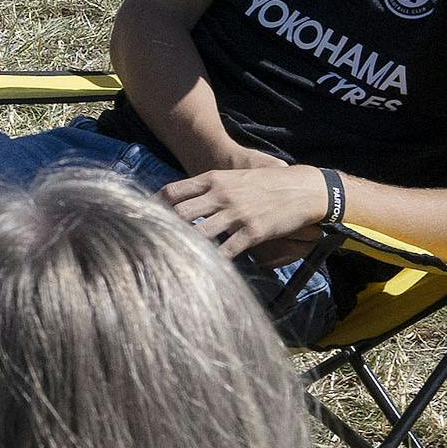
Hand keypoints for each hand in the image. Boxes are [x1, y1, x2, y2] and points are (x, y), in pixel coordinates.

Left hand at [160, 162, 334, 260]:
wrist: (302, 188)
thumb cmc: (266, 183)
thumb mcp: (233, 177)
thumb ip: (208, 187)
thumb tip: (181, 200)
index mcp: (213, 180)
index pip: (172, 191)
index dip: (153, 207)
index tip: (143, 220)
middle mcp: (221, 195)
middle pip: (179, 214)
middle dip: (163, 230)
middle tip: (152, 245)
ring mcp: (236, 214)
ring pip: (198, 234)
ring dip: (185, 248)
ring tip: (173, 260)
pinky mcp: (252, 232)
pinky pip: (226, 251)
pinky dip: (213, 261)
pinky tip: (204, 269)